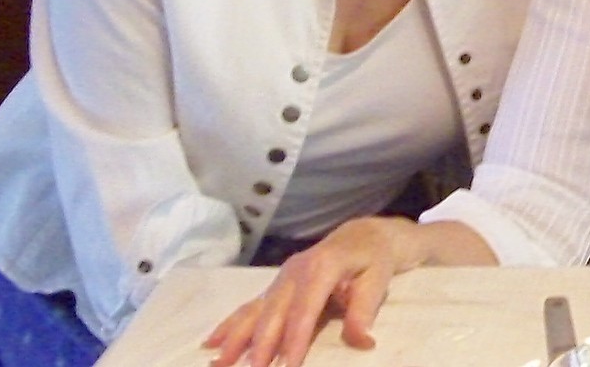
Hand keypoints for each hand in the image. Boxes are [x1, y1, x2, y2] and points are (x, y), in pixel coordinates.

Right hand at [202, 217, 420, 366]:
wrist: (361, 235)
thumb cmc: (373, 260)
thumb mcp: (378, 280)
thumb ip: (365, 311)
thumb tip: (362, 341)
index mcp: (321, 267)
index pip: (304, 311)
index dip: (294, 340)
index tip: (288, 366)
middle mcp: (295, 271)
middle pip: (274, 313)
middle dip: (262, 346)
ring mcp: (281, 277)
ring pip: (255, 311)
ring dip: (237, 339)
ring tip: (221, 363)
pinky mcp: (275, 284)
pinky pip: (250, 306)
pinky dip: (230, 325)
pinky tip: (212, 343)